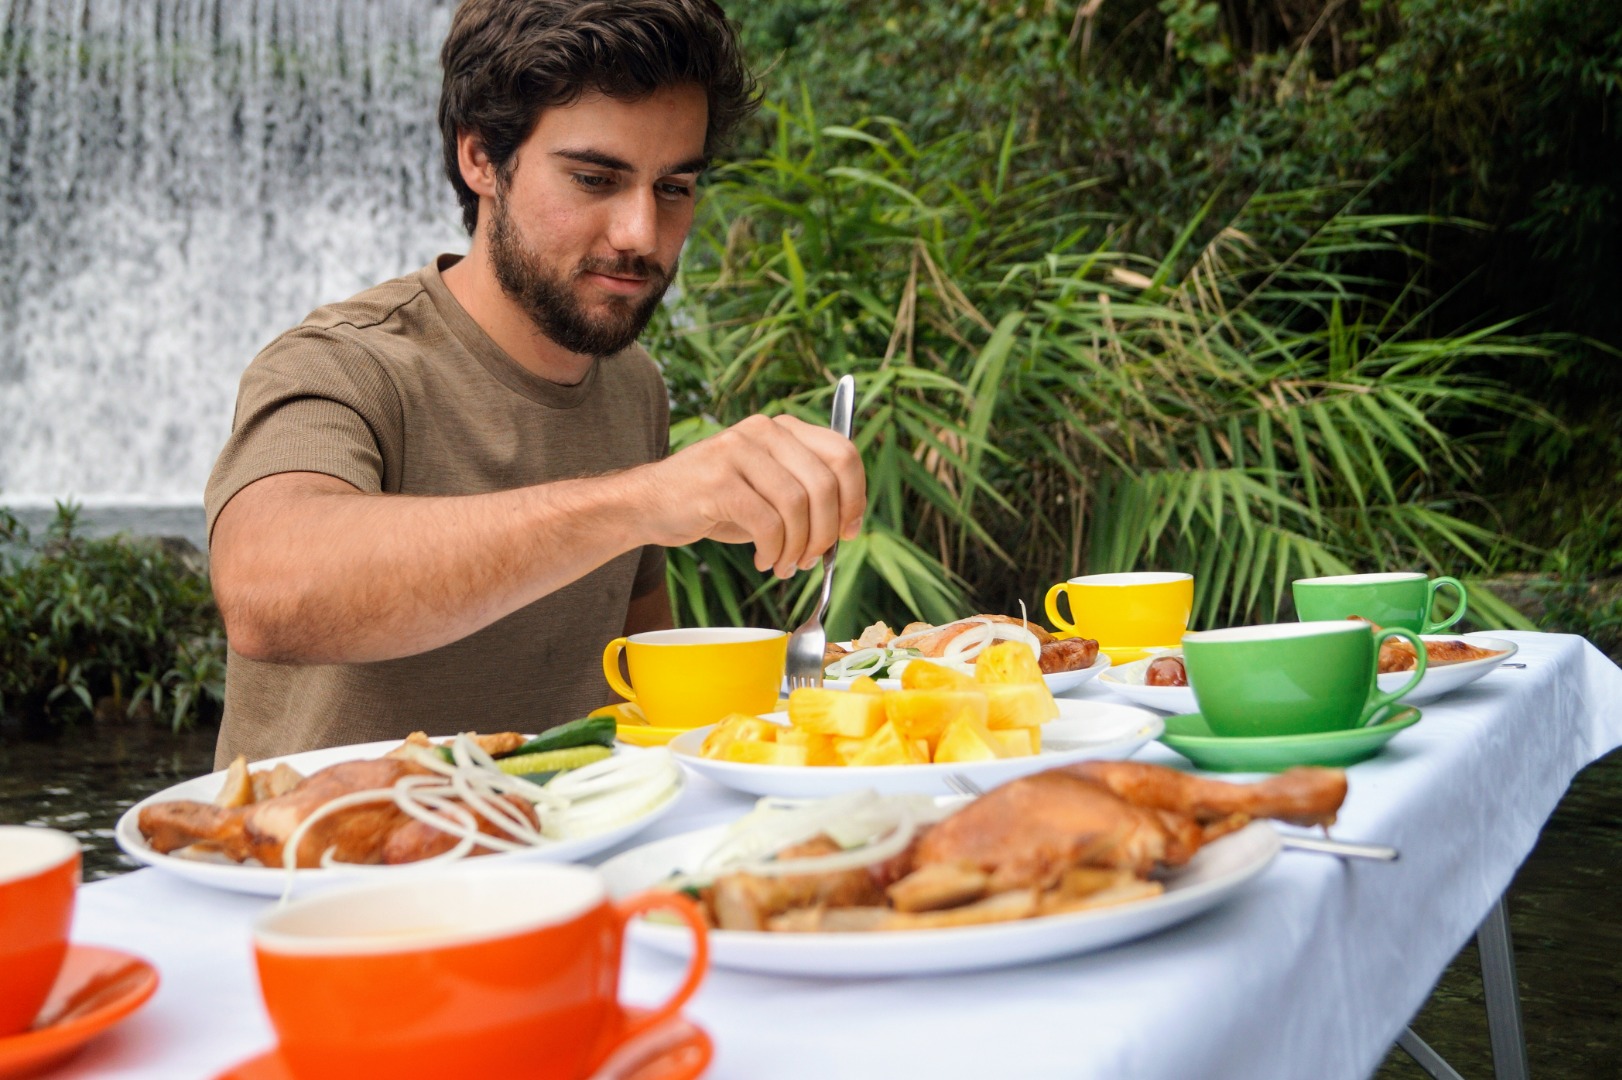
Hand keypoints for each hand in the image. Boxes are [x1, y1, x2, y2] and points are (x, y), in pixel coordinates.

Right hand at [631, 414, 865, 576]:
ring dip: (798, 548)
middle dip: (826, 533)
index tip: (850, 532)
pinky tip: (764, 561)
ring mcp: (738, 451)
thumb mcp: (767, 489)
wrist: (650, 504)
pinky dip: (773, 552)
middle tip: (813, 559)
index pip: (844, 453)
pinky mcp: (718, 481)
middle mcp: (763, 431)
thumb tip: (847, 527)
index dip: (856, 498)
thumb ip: (805, 495)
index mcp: (782, 428)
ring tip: (785, 565)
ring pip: (797, 507)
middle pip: (824, 484)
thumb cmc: (715, 503)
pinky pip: (768, 524)